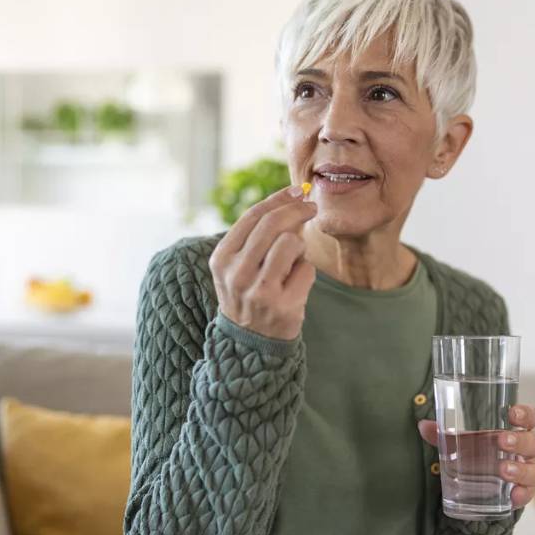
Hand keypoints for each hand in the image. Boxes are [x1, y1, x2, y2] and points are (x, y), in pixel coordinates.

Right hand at [209, 184, 317, 340]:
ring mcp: (259, 291)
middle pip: (273, 224)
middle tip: (311, 207)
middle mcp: (237, 274)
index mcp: (222, 258)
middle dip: (297, 210)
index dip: (278, 199)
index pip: (253, 216)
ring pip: (291, 243)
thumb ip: (259, 234)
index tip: (296, 191)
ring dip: (299, 246)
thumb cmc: (248, 294)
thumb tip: (294, 197)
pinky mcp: (283, 305)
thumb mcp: (239, 264)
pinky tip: (294, 284)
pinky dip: (305, 272)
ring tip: (293, 261)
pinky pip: (306, 269)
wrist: (249, 343)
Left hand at [418, 404, 534, 508]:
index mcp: (513, 431)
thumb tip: (423, 426)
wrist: (478, 482)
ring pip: (534, 470)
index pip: (529, 418)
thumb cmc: (475, 451)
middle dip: (519, 441)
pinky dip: (523, 495)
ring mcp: (525, 472)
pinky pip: (528, 495)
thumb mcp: (460, 440)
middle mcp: (524, 451)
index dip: (525, 414)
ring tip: (504, 471)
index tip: (512, 413)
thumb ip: (442, 432)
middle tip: (502, 440)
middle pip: (532, 443)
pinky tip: (513, 497)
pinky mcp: (521, 493)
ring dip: (520, 470)